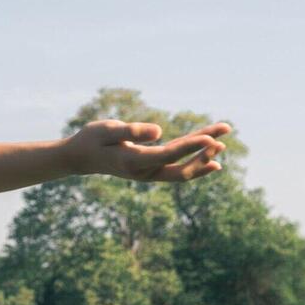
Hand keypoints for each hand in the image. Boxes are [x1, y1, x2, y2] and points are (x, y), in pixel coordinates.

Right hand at [65, 119, 229, 181]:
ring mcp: (149, 174)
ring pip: (182, 170)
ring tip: (223, 142)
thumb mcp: (107, 130)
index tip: (211, 137)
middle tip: (223, 136)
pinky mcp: (151, 170)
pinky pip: (177, 169)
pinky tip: (213, 159)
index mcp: (134, 161)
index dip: (191, 146)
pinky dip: (195, 163)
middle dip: (204, 153)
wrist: (81, 157)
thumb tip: (159, 131)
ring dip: (203, 157)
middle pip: (181, 169)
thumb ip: (131, 131)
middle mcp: (145, 172)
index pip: (169, 155)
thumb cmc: (92, 139)